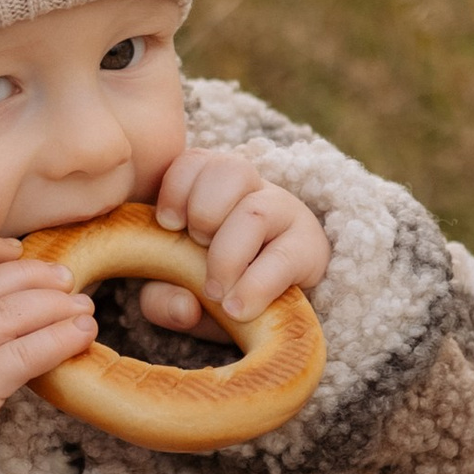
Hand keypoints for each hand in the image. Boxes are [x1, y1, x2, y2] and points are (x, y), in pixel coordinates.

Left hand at [136, 147, 331, 340]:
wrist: (271, 313)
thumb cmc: (217, 289)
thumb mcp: (179, 294)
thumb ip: (164, 300)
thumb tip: (183, 309)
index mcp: (215, 186)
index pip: (196, 160)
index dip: (176, 187)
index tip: (167, 224)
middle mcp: (253, 191)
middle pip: (230, 170)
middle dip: (203, 213)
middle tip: (196, 251)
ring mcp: (285, 214)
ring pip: (255, 211)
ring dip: (227, 253)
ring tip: (215, 290)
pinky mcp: (309, 247)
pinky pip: (283, 258)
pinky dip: (255, 286)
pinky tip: (238, 309)